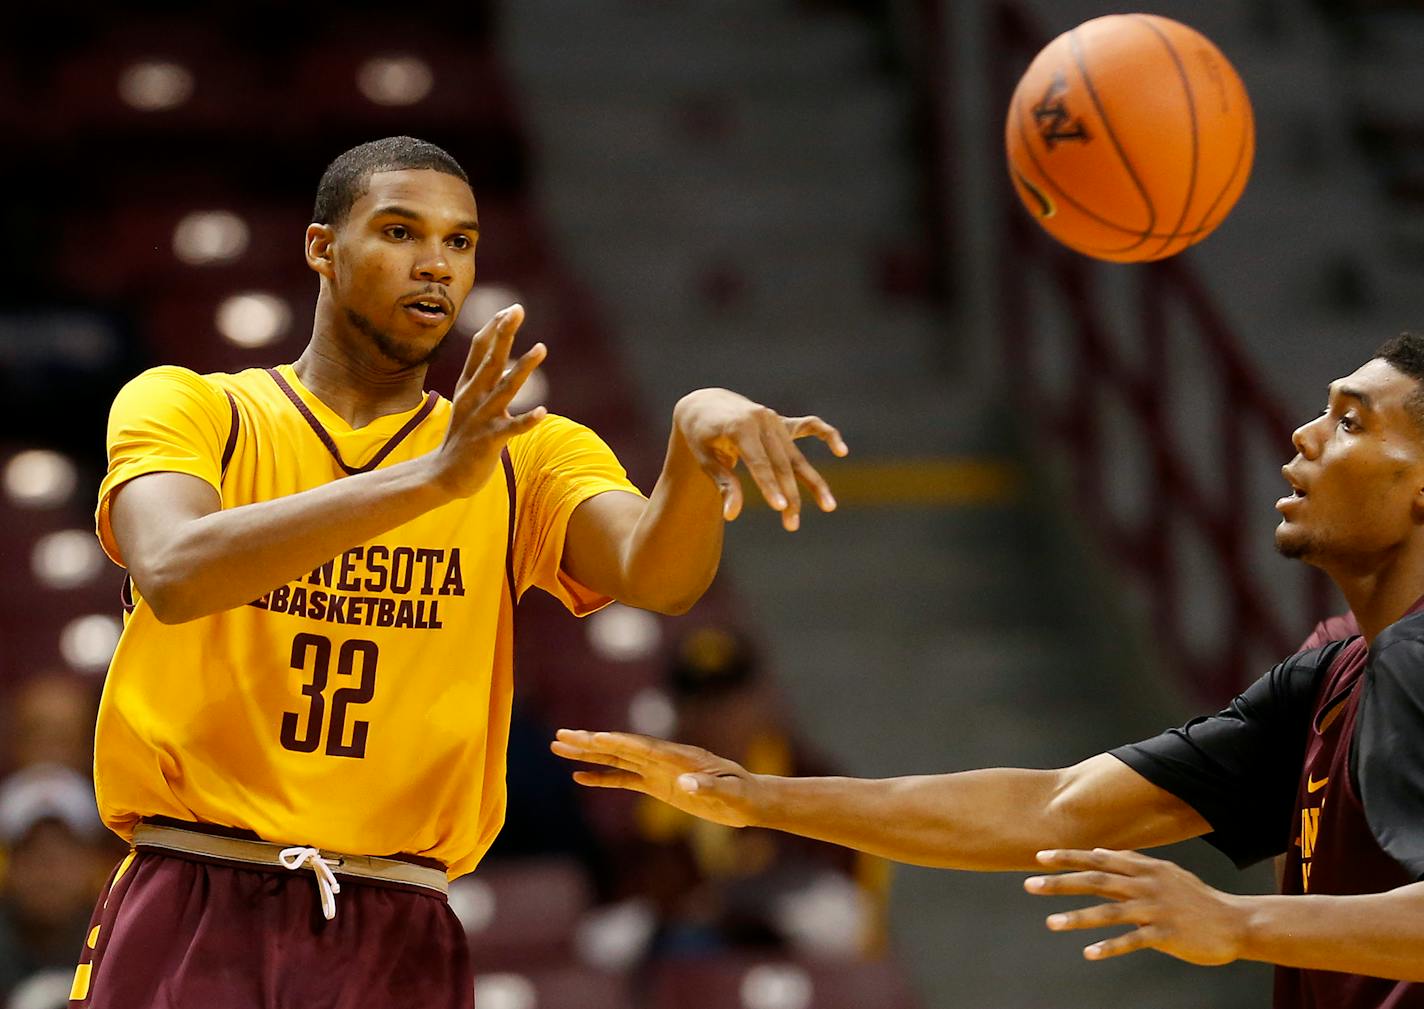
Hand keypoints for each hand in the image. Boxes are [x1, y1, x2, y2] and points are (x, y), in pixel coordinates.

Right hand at [430, 304, 546, 497]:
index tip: (511, 309)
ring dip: (523, 368)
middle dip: (504, 334)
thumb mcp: (468, 399)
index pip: (479, 348)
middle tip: (517, 310)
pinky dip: (527, 420)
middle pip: (490, 359)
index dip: (494, 328)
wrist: (442, 475)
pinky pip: (511, 429)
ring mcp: (481, 418)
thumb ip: (481, 373)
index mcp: (468, 385)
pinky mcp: (489, 441)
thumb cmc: (462, 434)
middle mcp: (473, 397)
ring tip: (542, 348)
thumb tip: (496, 347)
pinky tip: (543, 412)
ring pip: (505, 389)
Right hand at [550, 729, 760, 827]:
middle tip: (560, 736)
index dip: (617, 743)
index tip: (592, 738)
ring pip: (616, 759)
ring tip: (559, 747)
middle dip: (590, 742)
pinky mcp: (658, 784)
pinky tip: (580, 776)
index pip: (642, 748)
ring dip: (588, 754)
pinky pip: (624, 779)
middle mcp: (663, 758)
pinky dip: (602, 776)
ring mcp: (658, 770)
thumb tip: (687, 784)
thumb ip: (708, 787)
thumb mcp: (729, 792)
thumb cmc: (742, 794)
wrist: (748, 799)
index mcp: (679, 756)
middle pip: (620, 748)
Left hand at [672, 389, 847, 530]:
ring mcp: (774, 419)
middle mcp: (761, 420)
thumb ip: (723, 483)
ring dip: (812, 483)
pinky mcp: (782, 421)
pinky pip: (810, 426)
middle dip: (789, 495)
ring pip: (796, 456)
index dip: (769, 485)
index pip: (758, 462)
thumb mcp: (705, 459)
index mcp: (739, 427)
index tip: (779, 507)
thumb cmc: (702, 436)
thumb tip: (732, 515)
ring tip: (829, 507)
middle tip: (792, 525)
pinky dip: (828, 436)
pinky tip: (841, 451)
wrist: (705, 405)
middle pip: (781, 464)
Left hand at [1025, 848, 1248, 965]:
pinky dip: (1110, 946)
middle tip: (1030, 884)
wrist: (1235, 922)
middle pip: (1096, 880)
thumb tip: (1101, 852)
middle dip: (1061, 882)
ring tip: (1051, 922)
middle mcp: (1146, 884)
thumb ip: (1133, 862)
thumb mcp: (1165, 872)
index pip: (1098, 859)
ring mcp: (1156, 909)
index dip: (1068, 858)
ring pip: (1109, 911)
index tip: (1039, 857)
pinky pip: (1132, 940)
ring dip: (1077, 917)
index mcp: (1144, 868)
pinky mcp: (1166, 934)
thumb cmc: (1196, 898)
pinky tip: (1089, 953)